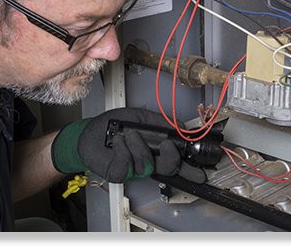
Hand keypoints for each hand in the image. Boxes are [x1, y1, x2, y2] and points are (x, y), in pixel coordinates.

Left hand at [51, 107, 205, 183]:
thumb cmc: (113, 126)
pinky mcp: (118, 173)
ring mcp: (133, 169)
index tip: (201, 170)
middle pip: (168, 168)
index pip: (177, 162)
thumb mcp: (139, 117)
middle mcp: (147, 161)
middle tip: (168, 146)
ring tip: (128, 135)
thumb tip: (181, 125)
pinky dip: (122, 150)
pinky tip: (117, 142)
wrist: (89, 132)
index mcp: (155, 150)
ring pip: (146, 165)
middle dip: (171, 158)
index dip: (190, 168)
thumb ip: (160, 122)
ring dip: (138, 147)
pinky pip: (126, 165)